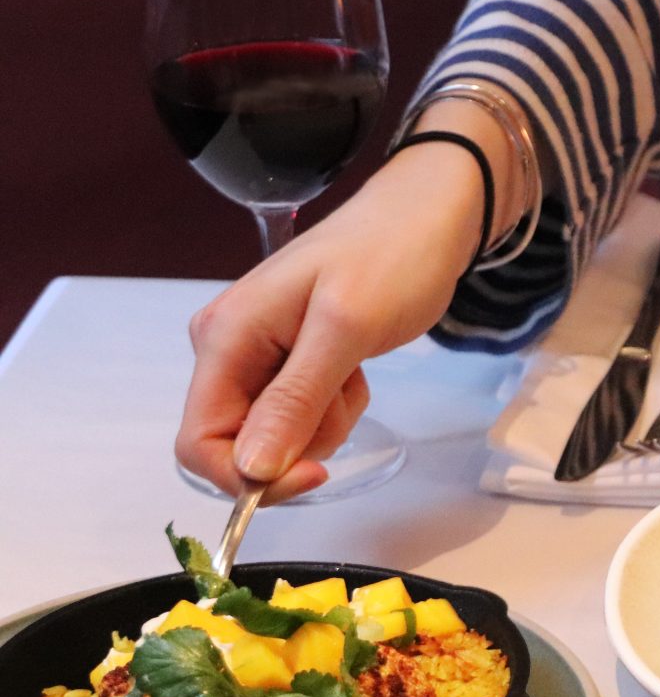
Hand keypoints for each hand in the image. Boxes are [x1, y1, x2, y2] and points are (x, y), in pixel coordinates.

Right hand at [176, 142, 485, 502]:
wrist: (425, 219)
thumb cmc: (390, 258)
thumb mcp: (345, 329)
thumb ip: (294, 400)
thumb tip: (249, 469)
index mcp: (224, 338)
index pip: (198, 442)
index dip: (247, 477)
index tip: (315, 474)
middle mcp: (226, 349)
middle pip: (239, 444)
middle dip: (299, 439)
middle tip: (346, 390)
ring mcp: (256, 355)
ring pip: (277, 434)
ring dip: (325, 419)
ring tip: (353, 368)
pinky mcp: (287, 360)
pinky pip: (301, 414)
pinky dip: (334, 404)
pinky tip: (354, 365)